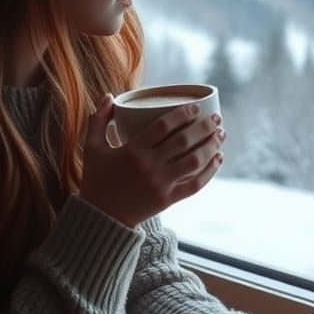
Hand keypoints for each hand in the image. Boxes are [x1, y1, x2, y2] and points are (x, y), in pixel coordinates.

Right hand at [78, 96, 224, 228]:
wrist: (101, 218)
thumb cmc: (97, 179)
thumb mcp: (92, 148)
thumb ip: (98, 120)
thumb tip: (108, 96)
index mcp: (132, 151)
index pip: (163, 126)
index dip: (182, 114)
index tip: (195, 107)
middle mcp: (149, 167)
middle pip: (183, 141)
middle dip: (204, 127)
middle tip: (216, 117)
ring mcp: (160, 184)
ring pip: (193, 161)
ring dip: (211, 146)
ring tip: (221, 134)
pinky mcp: (168, 200)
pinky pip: (194, 184)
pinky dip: (210, 171)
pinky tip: (218, 159)